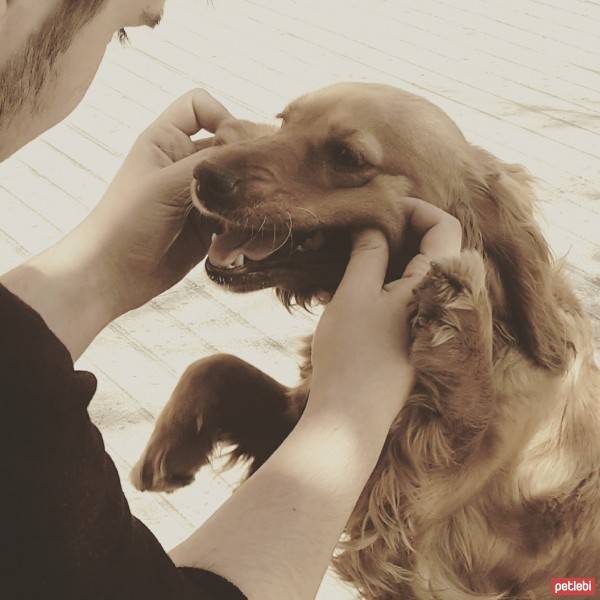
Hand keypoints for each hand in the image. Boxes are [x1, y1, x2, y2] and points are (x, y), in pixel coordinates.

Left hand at [83, 88, 231, 317]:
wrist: (113, 276)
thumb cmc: (126, 222)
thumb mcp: (165, 185)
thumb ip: (209, 163)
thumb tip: (253, 151)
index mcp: (167, 140)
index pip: (201, 106)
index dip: (222, 117)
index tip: (232, 147)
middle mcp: (187, 164)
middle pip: (233, 150)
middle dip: (246, 174)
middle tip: (252, 198)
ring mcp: (202, 196)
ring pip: (243, 189)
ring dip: (248, 212)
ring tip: (237, 237)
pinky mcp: (212, 227)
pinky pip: (241, 221)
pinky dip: (243, 236)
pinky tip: (231, 252)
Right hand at [309, 197, 461, 425]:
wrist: (351, 417)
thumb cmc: (352, 353)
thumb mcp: (354, 293)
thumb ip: (368, 252)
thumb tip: (375, 225)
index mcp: (434, 284)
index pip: (444, 226)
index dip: (416, 208)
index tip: (381, 206)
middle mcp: (439, 302)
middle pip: (432, 248)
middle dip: (398, 231)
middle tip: (360, 228)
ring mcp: (426, 321)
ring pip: (414, 273)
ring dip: (385, 257)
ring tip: (348, 255)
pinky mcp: (412, 337)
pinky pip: (404, 296)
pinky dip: (382, 281)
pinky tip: (350, 286)